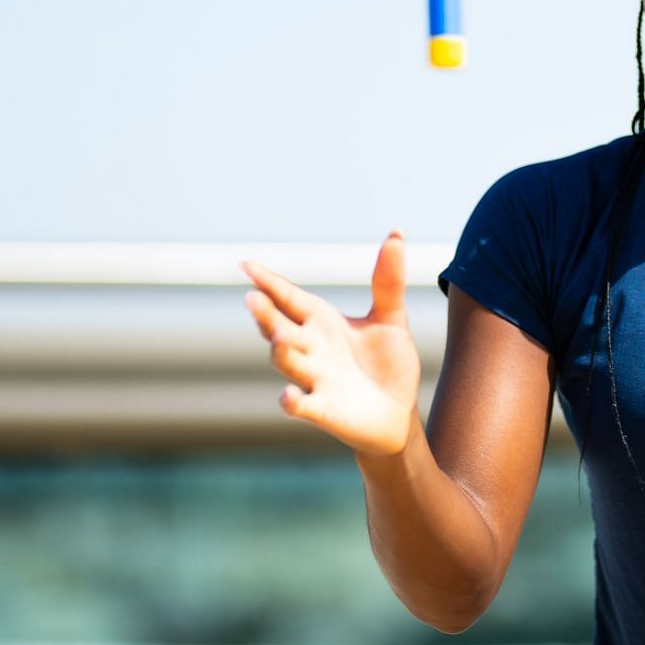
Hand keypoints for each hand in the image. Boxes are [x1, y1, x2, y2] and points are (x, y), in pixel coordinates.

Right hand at [243, 233, 421, 457]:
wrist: (398, 412)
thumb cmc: (387, 364)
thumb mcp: (390, 318)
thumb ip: (387, 281)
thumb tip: (397, 233)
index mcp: (321, 322)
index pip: (288, 298)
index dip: (268, 282)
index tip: (246, 265)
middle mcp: (310, 348)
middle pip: (279, 327)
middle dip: (265, 314)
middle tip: (253, 297)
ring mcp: (313, 379)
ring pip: (287, 362)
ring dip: (281, 350)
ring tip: (280, 336)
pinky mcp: (323, 410)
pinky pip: (303, 405)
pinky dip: (293, 402)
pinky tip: (289, 397)